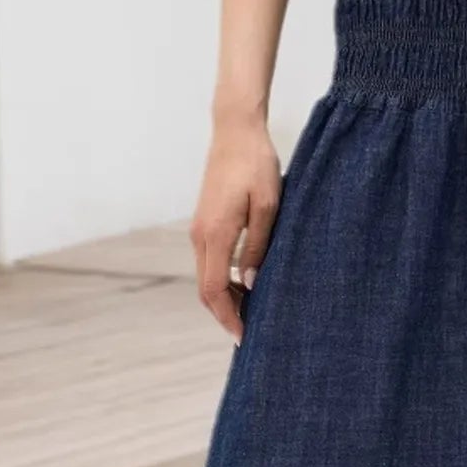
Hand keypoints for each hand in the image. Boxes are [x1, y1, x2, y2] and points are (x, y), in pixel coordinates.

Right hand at [190, 121, 282, 341]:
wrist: (235, 130)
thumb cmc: (256, 165)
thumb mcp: (268, 208)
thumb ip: (258, 247)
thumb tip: (249, 284)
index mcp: (215, 234)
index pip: (213, 290)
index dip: (228, 317)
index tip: (245, 336)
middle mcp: (200, 235)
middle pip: (206, 289)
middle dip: (226, 314)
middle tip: (251, 331)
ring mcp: (199, 228)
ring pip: (206, 275)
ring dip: (224, 297)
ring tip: (252, 311)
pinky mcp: (204, 221)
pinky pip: (209, 260)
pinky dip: (222, 279)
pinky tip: (243, 284)